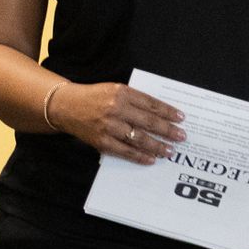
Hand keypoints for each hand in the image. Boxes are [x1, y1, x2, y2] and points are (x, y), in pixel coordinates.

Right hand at [54, 83, 186, 165]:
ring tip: (170, 150)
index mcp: (121, 92)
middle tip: (181, 136)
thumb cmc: (94, 97)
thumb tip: (159, 113)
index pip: (150, 103)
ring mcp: (108, 127)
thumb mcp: (115, 89)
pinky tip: (151, 159)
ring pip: (139, 138)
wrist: (67, 107)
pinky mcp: (102, 141)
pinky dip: (140, 156)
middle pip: (148, 122)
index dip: (167, 111)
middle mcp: (116, 109)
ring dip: (157, 146)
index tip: (181, 118)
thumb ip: (134, 99)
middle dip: (167, 130)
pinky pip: (125, 151)